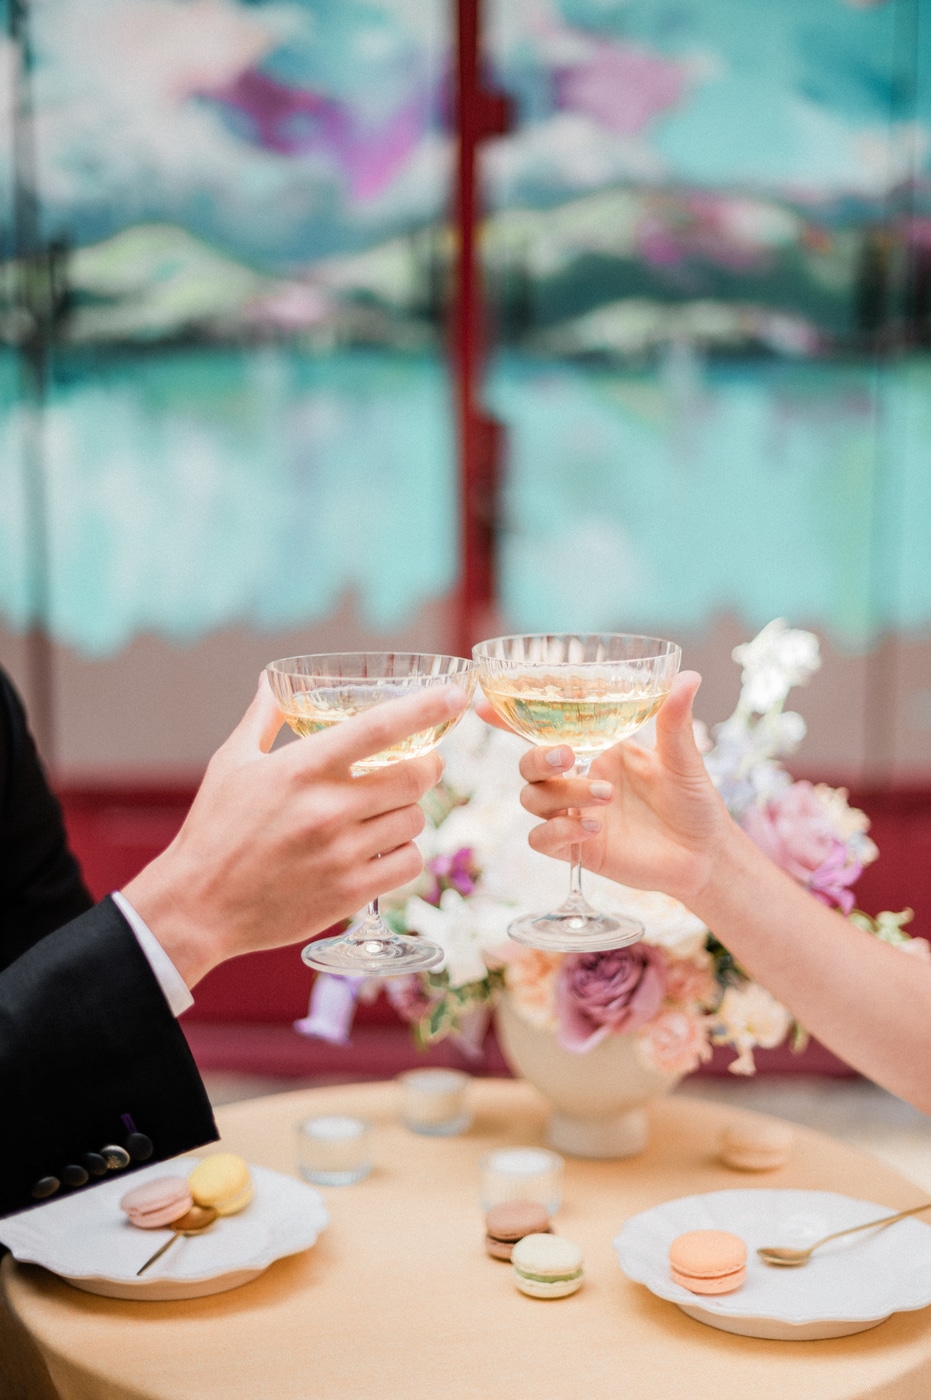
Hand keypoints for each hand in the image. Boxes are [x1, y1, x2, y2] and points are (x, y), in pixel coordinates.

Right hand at [124, 676, 467, 986]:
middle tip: (422, 764)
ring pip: (414, 820)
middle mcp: (328, 808)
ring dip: (409, 812)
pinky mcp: (350, 893)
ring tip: (385, 814)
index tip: (453, 697)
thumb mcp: (232, 763)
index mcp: (302, 769)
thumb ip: (263, 718)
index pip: (380, 728)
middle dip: (428, 765)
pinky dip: (404, 854)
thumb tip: (273, 682)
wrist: (197, 907)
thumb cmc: (213, 829)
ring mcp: (342, 853)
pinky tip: (383, 850)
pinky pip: (408, 863)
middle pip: (416, 775)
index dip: (424, 708)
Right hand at [483, 672, 731, 905]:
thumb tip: (688, 677)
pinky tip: (592, 829)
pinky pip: (541, 839)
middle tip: (570, 757)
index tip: (485, 705)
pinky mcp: (577, 848)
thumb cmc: (695, 802)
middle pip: (528, 763)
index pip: (544, 729)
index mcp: (597, 748)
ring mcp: (574, 813)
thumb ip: (674, 720)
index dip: (510, 718)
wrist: (706, 856)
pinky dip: (558, 831)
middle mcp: (578, 779)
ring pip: (533, 798)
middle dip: (538, 756)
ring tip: (607, 798)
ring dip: (563, 794)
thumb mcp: (683, 758)